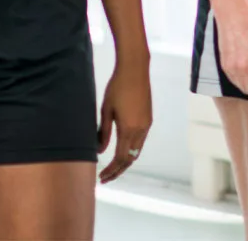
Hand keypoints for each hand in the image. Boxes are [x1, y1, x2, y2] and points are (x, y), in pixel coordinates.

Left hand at [98, 57, 152, 183]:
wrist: (135, 70)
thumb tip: (99, 151)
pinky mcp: (148, 118)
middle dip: (119, 170)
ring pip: (137, 150)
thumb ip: (104, 132)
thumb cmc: (117, 87)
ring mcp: (147, 124)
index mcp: (129, 128)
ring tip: (113, 166)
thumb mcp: (106, 110)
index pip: (120, 158)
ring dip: (126, 161)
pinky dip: (131, 149)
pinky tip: (122, 148)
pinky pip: (140, 140)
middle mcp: (141, 129)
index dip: (111, 170)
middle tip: (106, 177)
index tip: (101, 177)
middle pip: (131, 158)